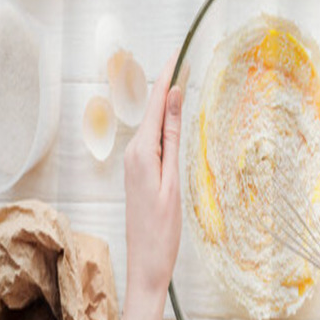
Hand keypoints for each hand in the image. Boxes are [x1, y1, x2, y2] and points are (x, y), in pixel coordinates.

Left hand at [123, 53, 182, 303]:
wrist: (146, 265)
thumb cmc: (163, 230)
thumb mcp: (172, 181)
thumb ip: (171, 138)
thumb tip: (172, 98)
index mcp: (142, 153)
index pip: (153, 105)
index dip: (165, 77)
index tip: (177, 53)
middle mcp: (134, 154)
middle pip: (151, 111)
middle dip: (166, 84)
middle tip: (184, 59)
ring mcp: (135, 164)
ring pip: (152, 125)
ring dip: (165, 103)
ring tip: (182, 80)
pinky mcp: (139, 174)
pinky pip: (153, 140)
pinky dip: (164, 124)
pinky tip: (174, 118)